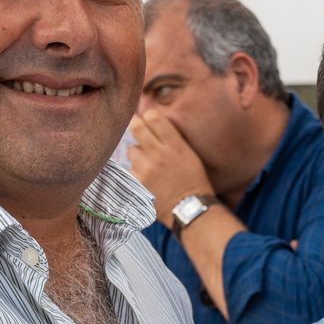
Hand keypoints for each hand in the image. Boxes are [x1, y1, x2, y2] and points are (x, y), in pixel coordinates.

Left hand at [125, 110, 213, 227]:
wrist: (189, 208)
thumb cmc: (193, 180)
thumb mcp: (189, 154)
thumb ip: (172, 138)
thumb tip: (153, 122)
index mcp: (175, 145)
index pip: (154, 117)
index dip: (148, 115)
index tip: (147, 118)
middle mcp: (159, 154)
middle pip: (137, 128)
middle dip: (134, 124)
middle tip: (133, 124)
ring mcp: (147, 169)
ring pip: (131, 150)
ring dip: (136, 154)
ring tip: (146, 163)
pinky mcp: (138, 183)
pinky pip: (130, 170)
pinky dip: (135, 172)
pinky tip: (145, 178)